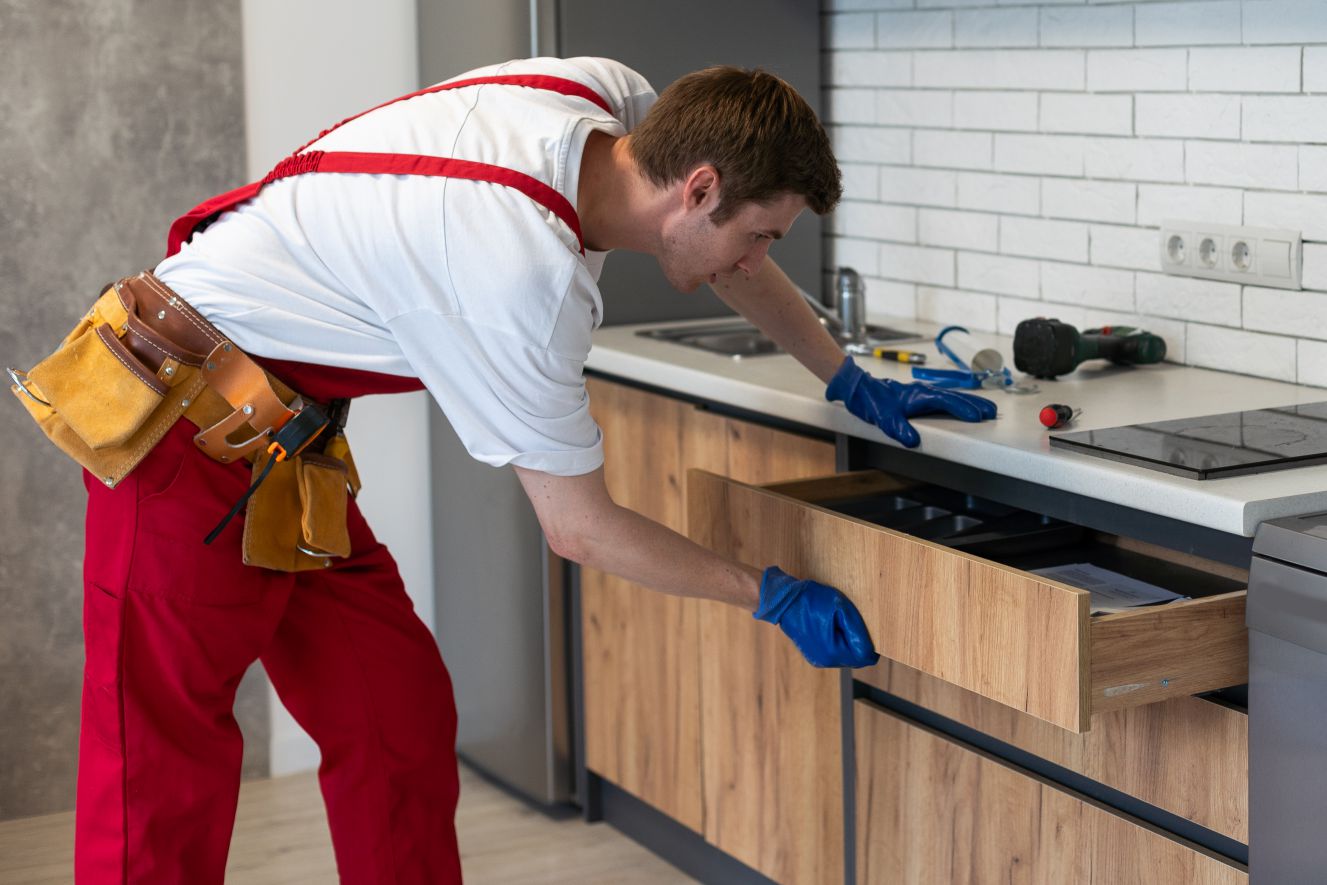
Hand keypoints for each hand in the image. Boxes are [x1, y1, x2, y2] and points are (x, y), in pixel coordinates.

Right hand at [753, 566, 879, 668]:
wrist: (784, 601)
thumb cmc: (811, 600)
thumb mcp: (840, 608)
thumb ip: (857, 629)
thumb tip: (869, 647)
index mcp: (833, 652)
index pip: (865, 657)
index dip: (870, 644)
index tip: (867, 628)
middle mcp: (826, 661)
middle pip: (856, 659)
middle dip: (858, 643)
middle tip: (850, 621)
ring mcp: (818, 660)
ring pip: (846, 656)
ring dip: (848, 642)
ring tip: (837, 622)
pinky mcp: (813, 656)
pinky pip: (835, 654)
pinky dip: (838, 643)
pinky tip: (830, 627)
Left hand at [825, 357, 995, 447]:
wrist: (858, 389)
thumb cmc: (871, 401)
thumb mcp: (884, 418)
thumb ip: (898, 429)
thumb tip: (912, 442)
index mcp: (919, 395)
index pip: (946, 401)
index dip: (963, 409)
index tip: (978, 417)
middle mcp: (923, 392)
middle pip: (954, 396)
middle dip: (974, 404)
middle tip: (992, 412)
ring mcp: (921, 393)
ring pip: (950, 396)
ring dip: (968, 403)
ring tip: (985, 410)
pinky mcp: (918, 396)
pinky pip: (943, 398)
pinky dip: (956, 402)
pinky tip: (960, 408)